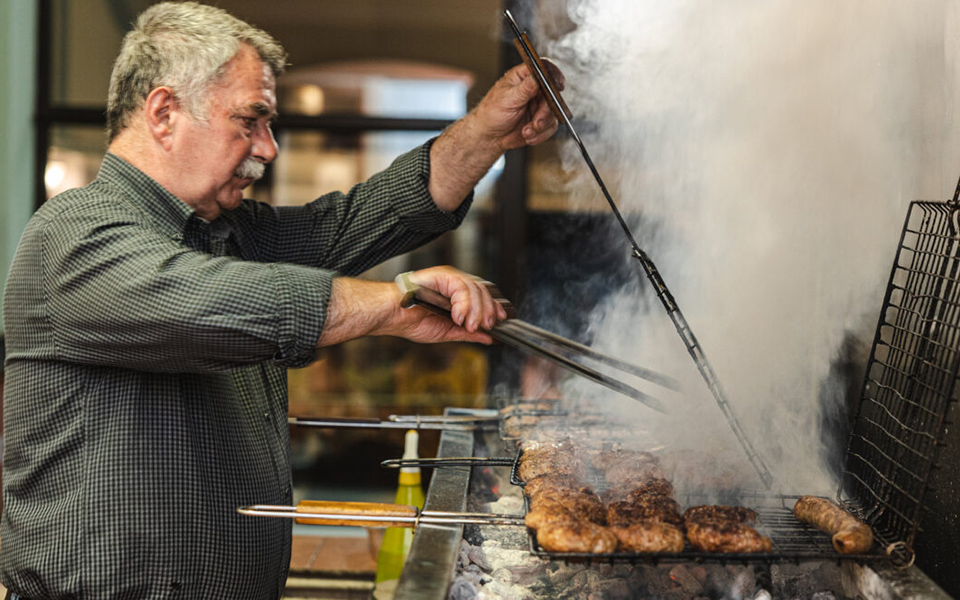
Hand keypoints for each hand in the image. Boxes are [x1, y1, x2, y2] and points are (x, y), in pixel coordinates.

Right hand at [390, 266, 508, 343]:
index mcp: (456, 295)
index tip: (500, 321)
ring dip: (475, 310)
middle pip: (483, 291)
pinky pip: (461, 287)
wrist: (392, 316)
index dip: (494, 308)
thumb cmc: (410, 321)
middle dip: (487, 311)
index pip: (484, 296)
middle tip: (484, 326)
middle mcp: (454, 284)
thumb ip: (468, 333)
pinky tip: (457, 316)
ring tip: (467, 325)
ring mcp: (448, 278)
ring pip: (475, 289)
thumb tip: (489, 338)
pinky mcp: (441, 275)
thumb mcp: (447, 331)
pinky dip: (463, 304)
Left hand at [472, 59, 565, 150]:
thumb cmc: (491, 113)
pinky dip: (541, 134)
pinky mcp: (541, 120)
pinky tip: (528, 135)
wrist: (489, 136)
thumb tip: (537, 77)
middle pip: (552, 94)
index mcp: (523, 77)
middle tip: (536, 123)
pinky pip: (551, 126)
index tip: (558, 86)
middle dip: (545, 111)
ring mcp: (538, 105)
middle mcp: (533, 89)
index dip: (553, 74)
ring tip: (526, 131)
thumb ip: (524, 89)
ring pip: (553, 112)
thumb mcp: (506, 99)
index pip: (543, 68)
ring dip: (541, 125)